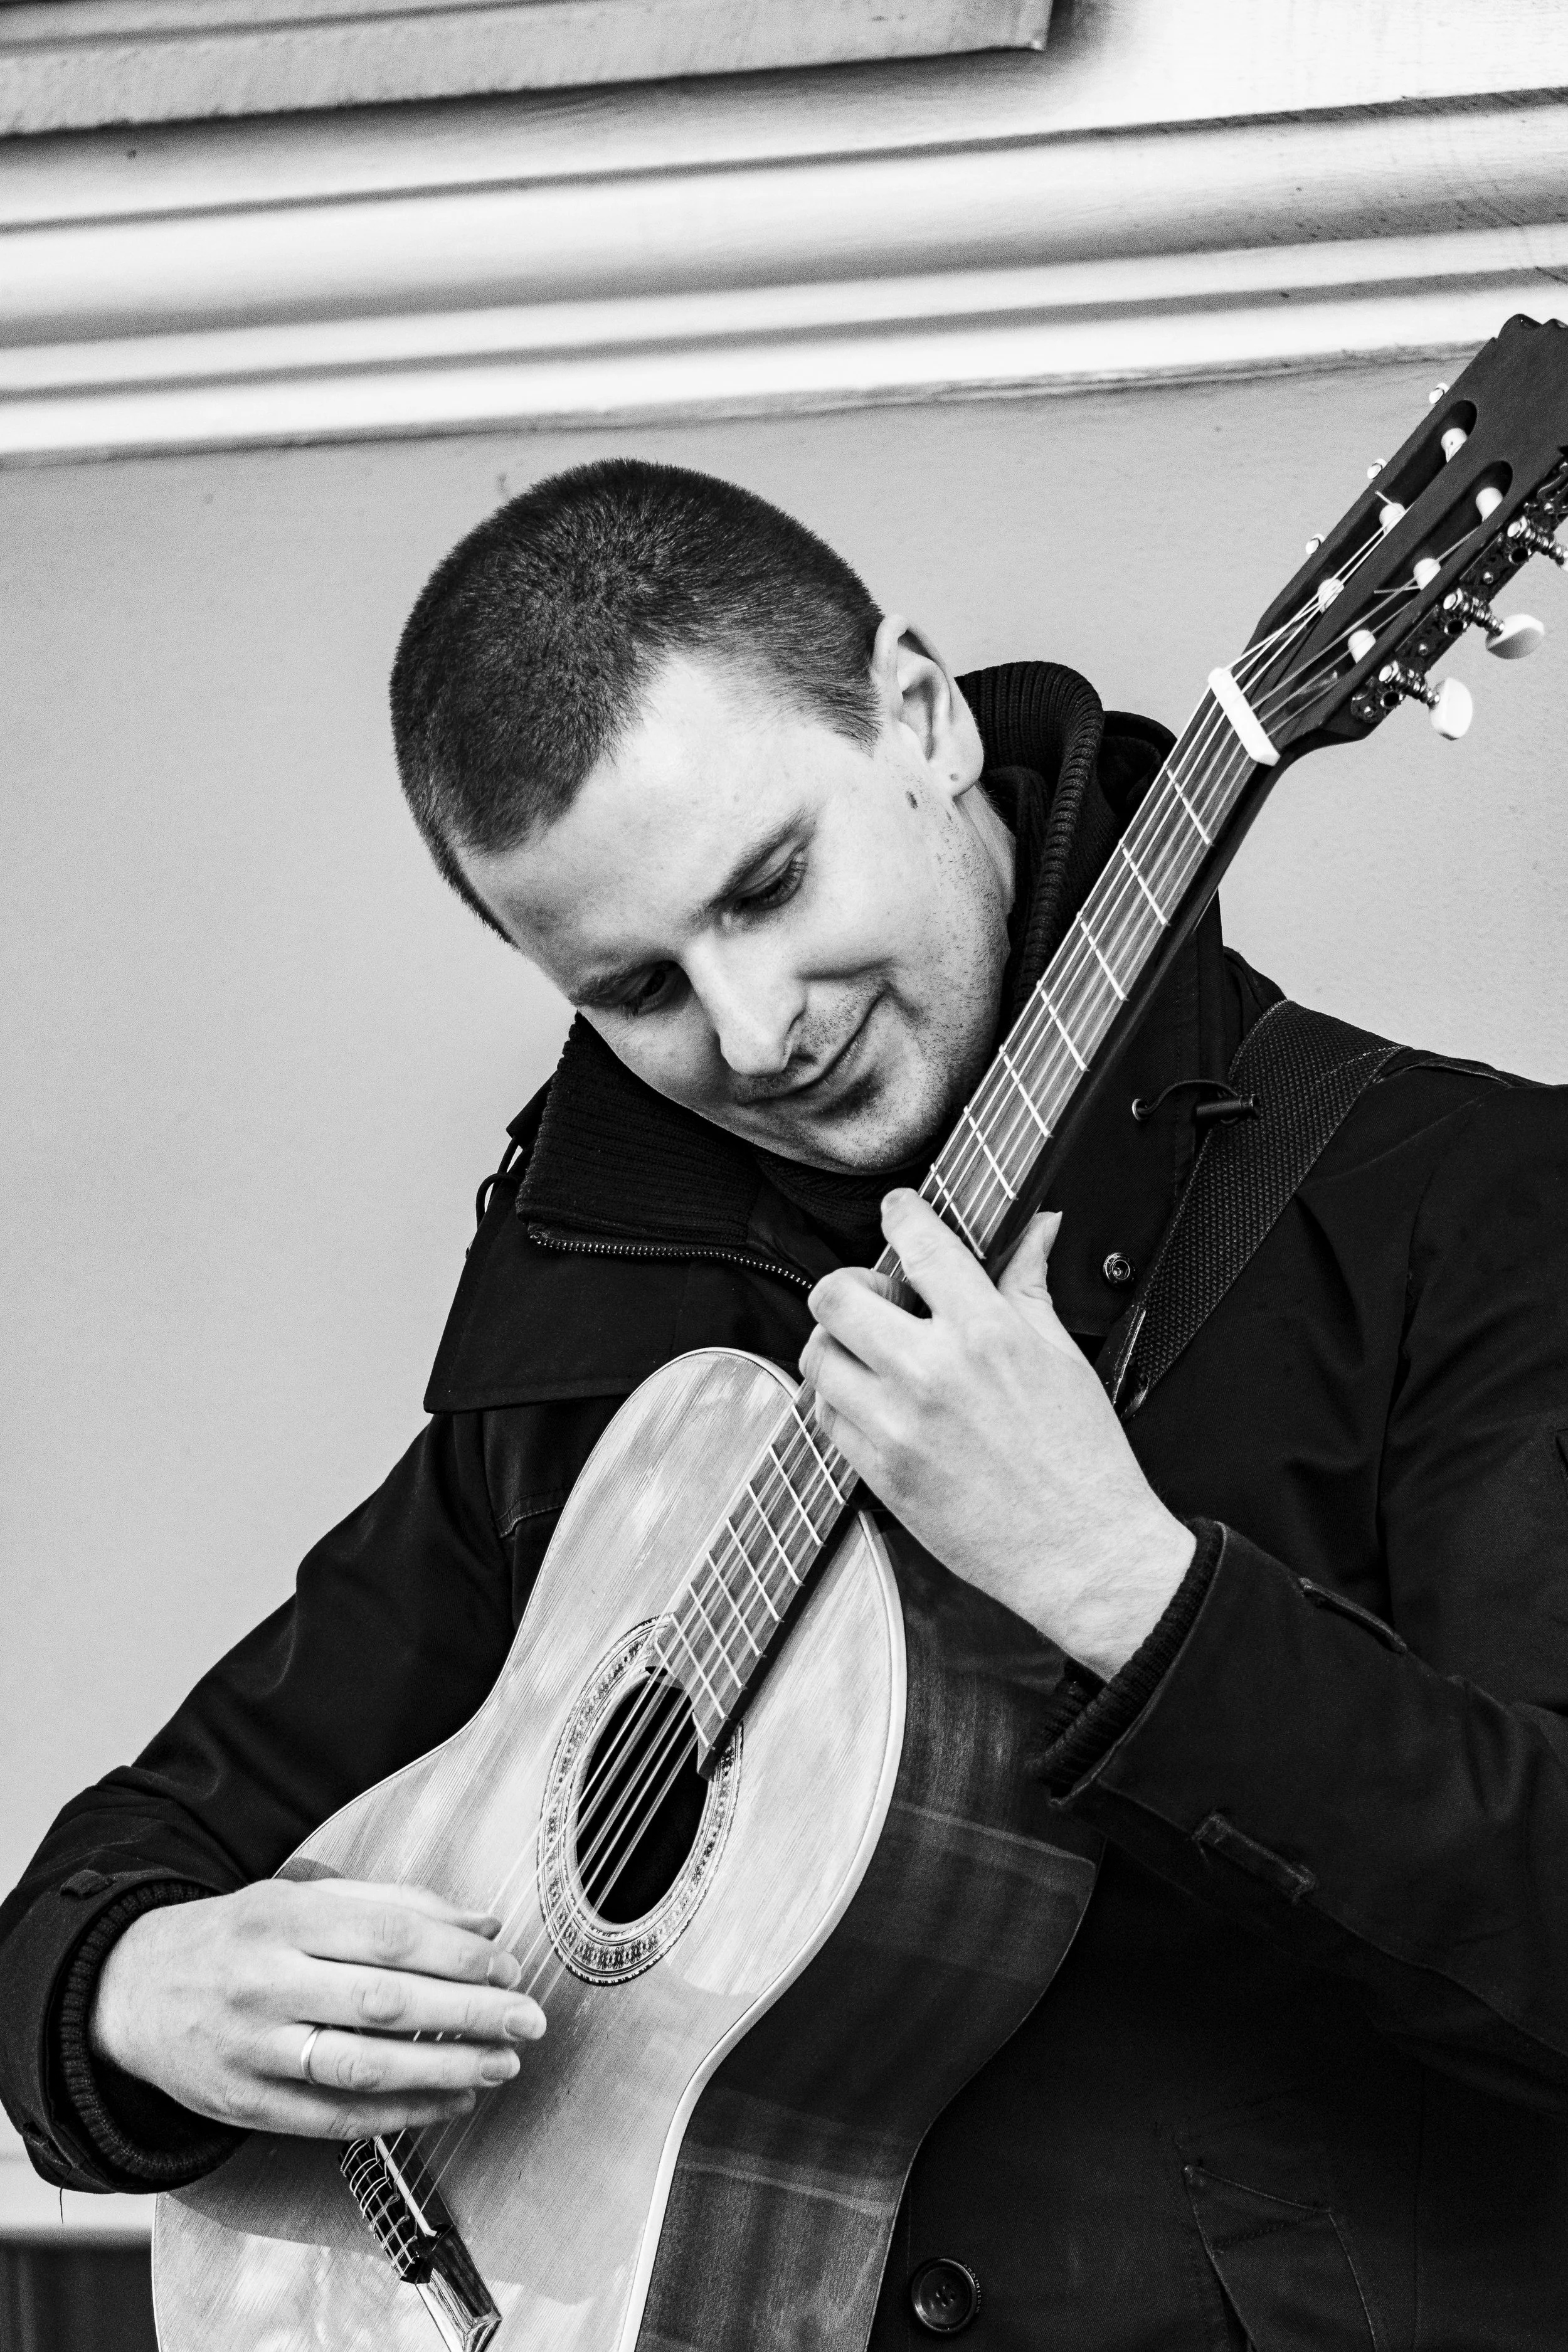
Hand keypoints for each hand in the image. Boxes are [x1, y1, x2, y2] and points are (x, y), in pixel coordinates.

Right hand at [88, 1878, 545, 2139]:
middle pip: (384, 2002)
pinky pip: (334, 2117)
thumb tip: (482, 1923)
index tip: (509, 1967)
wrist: (133, 1989)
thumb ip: (394, 1906)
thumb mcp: (304, 1897)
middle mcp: (268, 1983)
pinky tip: (448, 2103)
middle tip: (527, 2022)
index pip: (391, 1936)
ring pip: (361, 2067)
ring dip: (443, 2071)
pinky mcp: (247, 2105)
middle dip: (468, 2014)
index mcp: (286, 1920)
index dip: (459, 1955)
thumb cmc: (239, 1936)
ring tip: (500, 2067)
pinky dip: (399, 2114)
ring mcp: (254, 2049)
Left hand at [800, 1191, 1195, 1677]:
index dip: (900, 1214)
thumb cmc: (1082, 1459)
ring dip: (839, 1347)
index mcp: (985, 1334)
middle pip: (834, 1296)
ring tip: (874, 1355)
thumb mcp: (1063, 1355)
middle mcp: (930, 1374)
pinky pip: (827, 1418)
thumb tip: (1037, 1228)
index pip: (919, 1245)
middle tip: (879, 1300)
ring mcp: (897, 1427)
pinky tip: (877, 1403)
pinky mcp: (880, 1474)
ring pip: (818, 1357)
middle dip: (851, 1287)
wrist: (1083, 1553)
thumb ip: (1030, 1285)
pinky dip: (842, 1403)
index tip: (898, 1212)